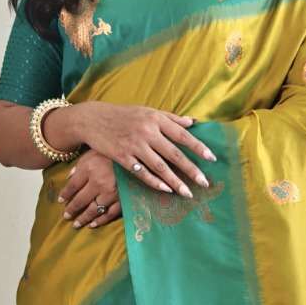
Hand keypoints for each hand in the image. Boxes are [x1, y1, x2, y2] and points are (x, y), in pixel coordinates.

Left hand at [57, 149, 121, 229]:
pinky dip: (101, 221)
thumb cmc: (112, 152)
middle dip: (71, 209)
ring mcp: (111, 193)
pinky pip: (110, 213)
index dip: (65, 195)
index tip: (60, 201)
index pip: (72, 186)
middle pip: (80, 200)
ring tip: (76, 224)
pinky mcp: (123, 199)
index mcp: (89, 169)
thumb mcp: (93, 152)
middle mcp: (98, 182)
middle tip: (66, 216)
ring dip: (83, 218)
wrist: (138, 154)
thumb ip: (80, 165)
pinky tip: (93, 224)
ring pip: (94, 210)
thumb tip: (69, 177)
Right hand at [62, 101, 217, 198]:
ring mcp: (134, 145)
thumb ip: (170, 118)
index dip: (198, 147)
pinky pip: (141, 173)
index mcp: (156, 119)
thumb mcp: (147, 111)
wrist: (93, 119)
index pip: (182, 135)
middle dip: (191, 170)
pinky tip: (166, 190)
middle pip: (174, 154)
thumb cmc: (123, 115)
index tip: (212, 158)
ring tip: (187, 193)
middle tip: (205, 183)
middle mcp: (147, 131)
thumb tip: (193, 123)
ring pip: (160, 167)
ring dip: (175, 182)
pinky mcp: (122, 157)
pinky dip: (154, 182)